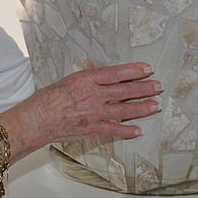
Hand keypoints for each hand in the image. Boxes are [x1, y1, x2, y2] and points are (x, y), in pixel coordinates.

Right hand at [26, 60, 162, 143]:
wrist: (38, 119)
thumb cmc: (49, 98)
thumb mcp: (68, 79)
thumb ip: (86, 74)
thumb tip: (94, 66)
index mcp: (87, 79)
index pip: (117, 73)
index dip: (134, 70)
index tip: (147, 68)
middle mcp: (94, 95)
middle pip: (125, 90)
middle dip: (145, 88)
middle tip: (158, 86)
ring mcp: (94, 113)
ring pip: (125, 110)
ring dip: (142, 108)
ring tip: (156, 105)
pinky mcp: (93, 129)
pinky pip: (114, 129)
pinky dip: (128, 130)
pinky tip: (139, 130)